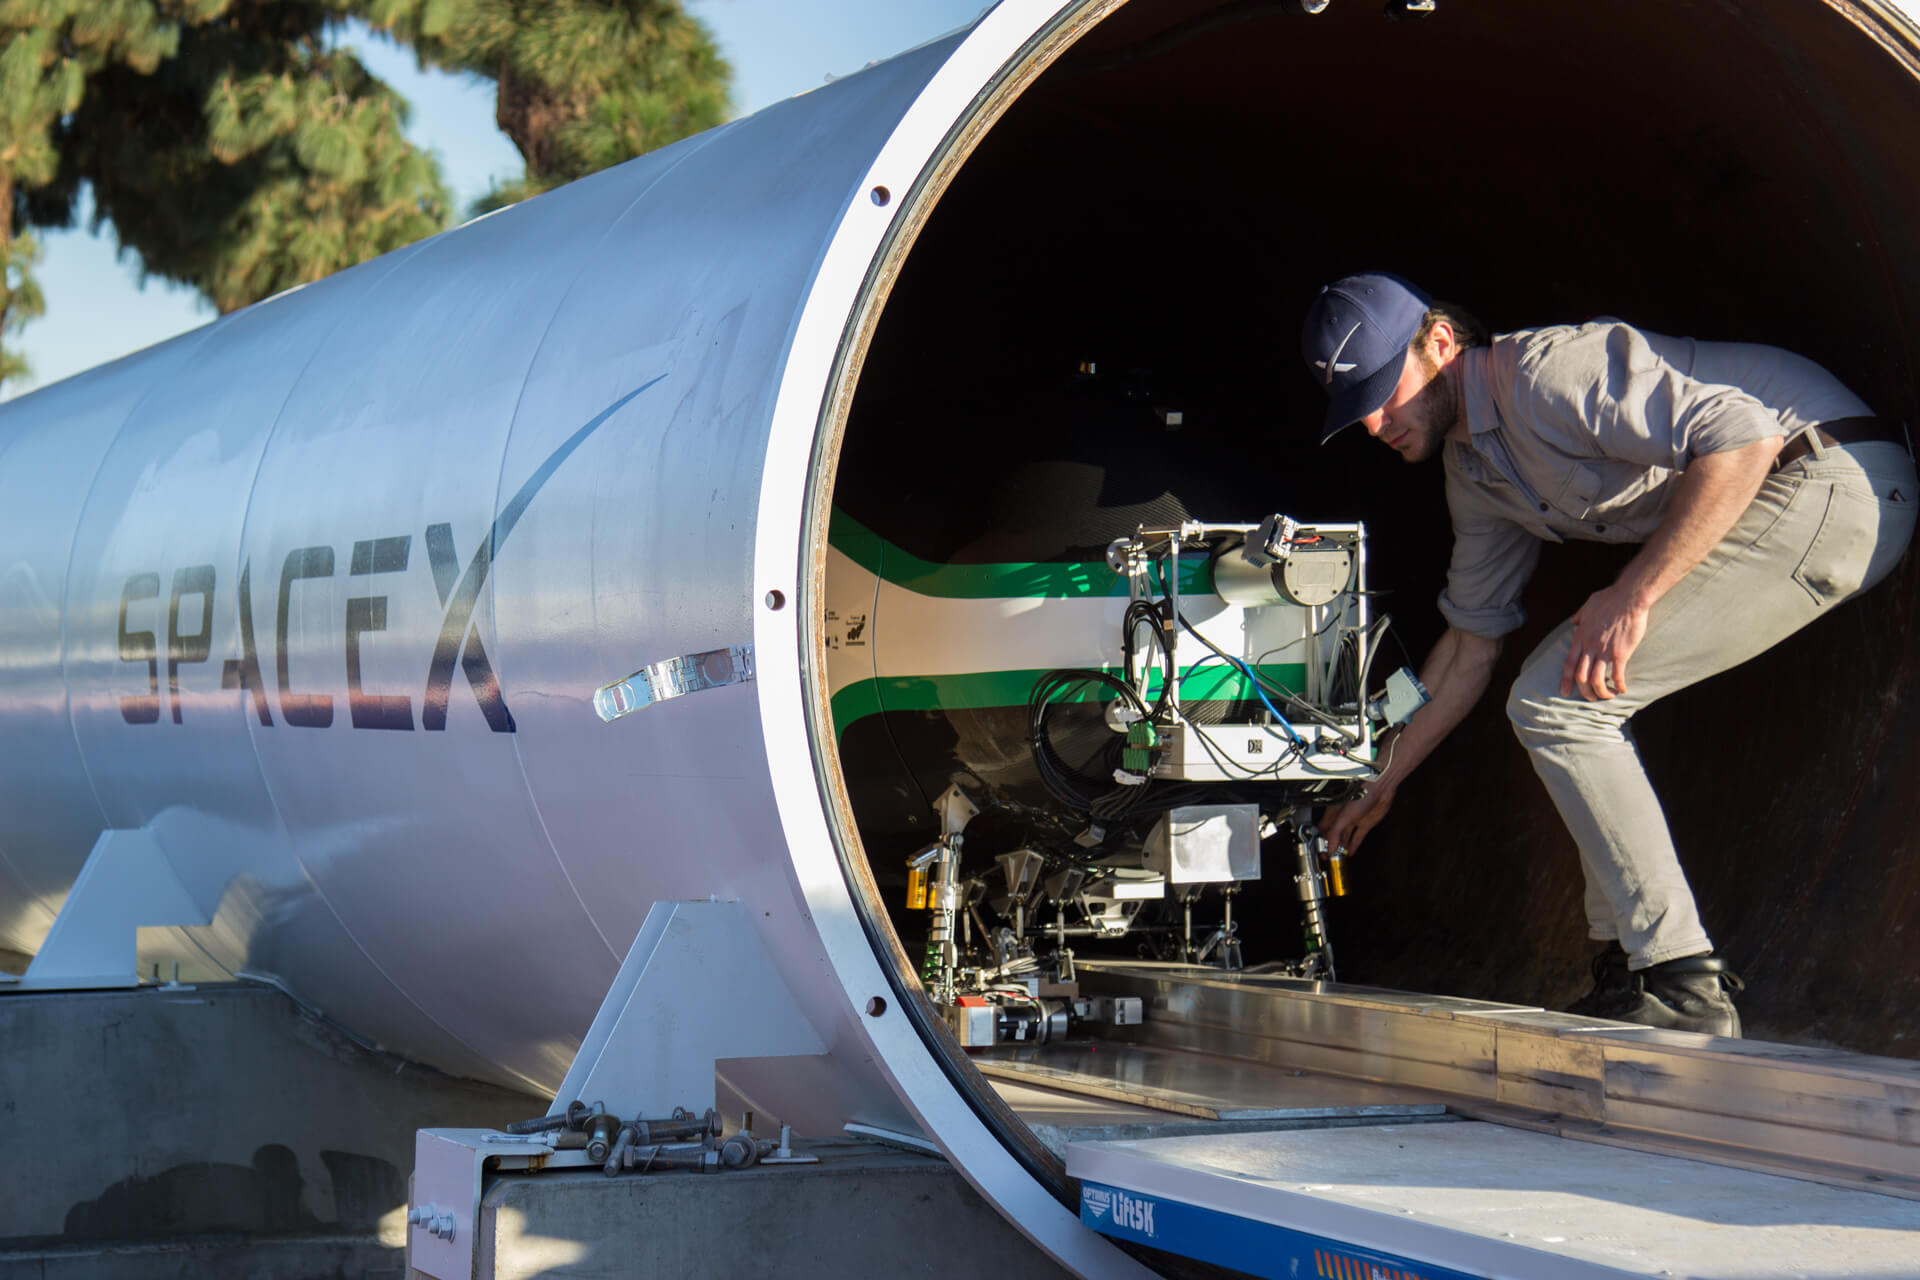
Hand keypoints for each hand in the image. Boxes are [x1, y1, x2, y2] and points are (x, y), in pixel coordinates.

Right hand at [1319, 783, 1394, 854]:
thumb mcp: (1344, 816)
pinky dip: (1354, 844)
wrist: (1380, 789)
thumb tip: (1330, 847)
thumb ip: (1335, 832)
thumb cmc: (1361, 794)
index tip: (1322, 850)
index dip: (1321, 840)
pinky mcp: (1365, 823)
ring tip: (1340, 856)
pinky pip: (1357, 836)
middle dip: (1331, 845)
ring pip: (1345, 836)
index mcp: (1334, 812)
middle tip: (1330, 855)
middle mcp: (1342, 817)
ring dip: (1342, 846)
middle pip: (1334, 834)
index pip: (1324, 829)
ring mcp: (1354, 820)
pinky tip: (1351, 851)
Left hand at [1559, 581, 1649, 701]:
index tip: (1564, 691)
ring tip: (1607, 696)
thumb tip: (1573, 621)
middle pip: (1581, 676)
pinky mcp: (1621, 653)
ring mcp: (1604, 651)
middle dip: (1584, 691)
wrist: (1628, 597)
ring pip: (1596, 680)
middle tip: (1590, 698)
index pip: (1568, 663)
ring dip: (1600, 692)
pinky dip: (1619, 685)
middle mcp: (1590, 647)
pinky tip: (1623, 689)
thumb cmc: (1609, 599)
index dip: (1565, 680)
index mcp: (1580, 637)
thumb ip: (1579, 616)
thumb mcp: (1587, 605)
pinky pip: (1617, 675)